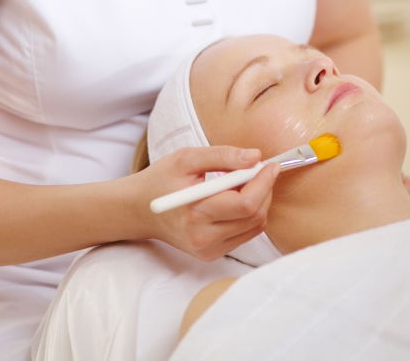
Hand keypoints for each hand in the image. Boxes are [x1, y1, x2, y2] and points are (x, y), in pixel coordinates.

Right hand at [131, 146, 279, 261]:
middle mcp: (203, 236)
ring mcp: (208, 249)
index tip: (270, 164)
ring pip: (254, 226)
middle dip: (264, 189)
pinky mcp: (212, 254)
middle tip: (260, 169)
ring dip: (260, 201)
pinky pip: (245, 234)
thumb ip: (222, 155)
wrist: (139, 210)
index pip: (244, 204)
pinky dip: (250, 214)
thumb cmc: (161, 179)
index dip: (263, 182)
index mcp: (195, 211)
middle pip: (254, 216)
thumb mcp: (187, 158)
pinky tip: (236, 198)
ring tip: (246, 181)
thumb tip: (255, 157)